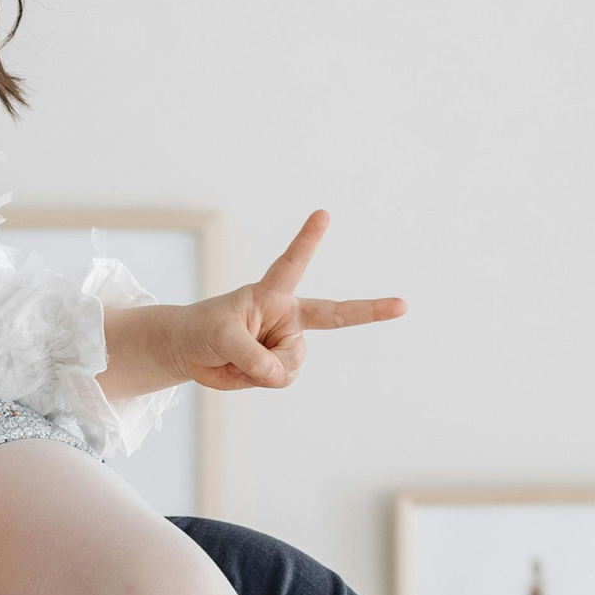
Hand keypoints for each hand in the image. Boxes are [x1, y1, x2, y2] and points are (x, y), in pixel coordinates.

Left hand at [163, 209, 404, 391]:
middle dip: (370, 310)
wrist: (192, 350)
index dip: (308, 240)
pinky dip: (258, 380)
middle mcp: (287, 315)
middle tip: (402, 305)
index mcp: (271, 294)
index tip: (323, 213)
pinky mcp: (281, 364)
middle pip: (335, 316)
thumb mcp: (220, 337)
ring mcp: (287, 341)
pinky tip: (242, 370)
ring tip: (236, 358)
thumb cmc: (203, 330)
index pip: (293, 263)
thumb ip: (250, 355)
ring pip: (290, 364)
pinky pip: (280, 379)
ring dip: (261, 369)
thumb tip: (278, 376)